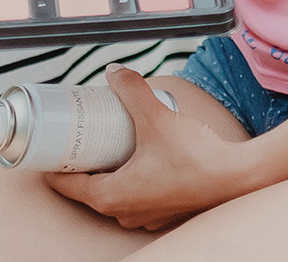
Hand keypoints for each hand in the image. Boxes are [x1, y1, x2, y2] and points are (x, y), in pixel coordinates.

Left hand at [44, 69, 247, 230]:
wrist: (237, 178)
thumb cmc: (195, 157)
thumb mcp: (157, 117)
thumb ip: (133, 90)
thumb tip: (113, 71)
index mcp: (112, 197)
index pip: (66, 186)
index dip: (54, 166)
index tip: (50, 148)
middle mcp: (124, 213)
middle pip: (90, 189)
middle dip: (84, 164)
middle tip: (82, 138)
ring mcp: (146, 216)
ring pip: (115, 193)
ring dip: (110, 171)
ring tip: (111, 143)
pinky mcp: (165, 211)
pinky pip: (138, 195)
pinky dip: (133, 178)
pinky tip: (142, 157)